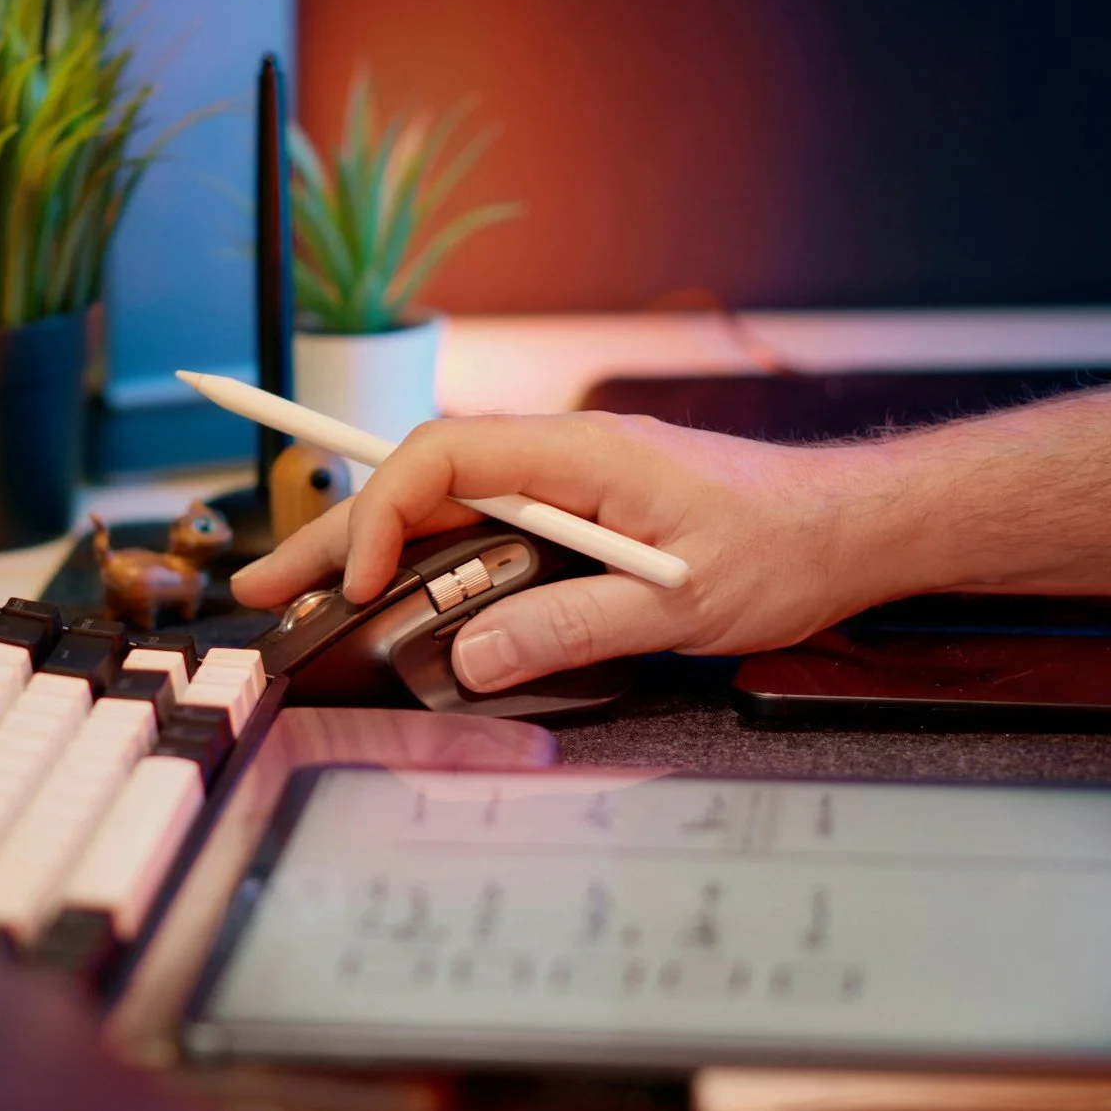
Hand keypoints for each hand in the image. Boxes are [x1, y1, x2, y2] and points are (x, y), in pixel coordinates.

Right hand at [230, 413, 914, 690]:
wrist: (851, 528)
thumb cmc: (784, 547)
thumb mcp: (683, 603)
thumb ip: (575, 625)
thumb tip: (474, 657)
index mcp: (576, 453)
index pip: (441, 459)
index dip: (382, 518)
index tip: (357, 589)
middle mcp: (557, 459)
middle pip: (418, 484)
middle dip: (334, 533)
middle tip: (259, 584)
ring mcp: (564, 487)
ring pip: (441, 511)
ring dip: (368, 551)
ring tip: (298, 597)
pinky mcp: (575, 519)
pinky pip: (479, 532)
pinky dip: (422, 562)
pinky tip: (389, 596)